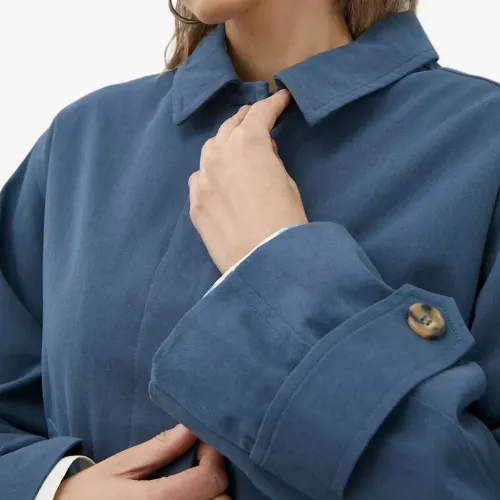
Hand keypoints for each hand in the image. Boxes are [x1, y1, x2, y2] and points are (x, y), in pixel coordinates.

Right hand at [54, 424, 229, 499]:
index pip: (208, 480)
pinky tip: (190, 495)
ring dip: (212, 495)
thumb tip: (190, 427)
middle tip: (202, 461)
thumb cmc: (91, 493)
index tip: (204, 443)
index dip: (214, 457)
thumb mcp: (121, 466)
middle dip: (216, 478)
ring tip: (197, 480)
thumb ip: (159, 448)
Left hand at [189, 89, 307, 273]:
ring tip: (235, 146)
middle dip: (245, 119)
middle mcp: (219, 155)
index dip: (272, 104)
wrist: (263, 262)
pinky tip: (218, 177)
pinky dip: (210, 171)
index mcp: (248, 145)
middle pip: (229, 127)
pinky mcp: (195, 203)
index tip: (280, 99)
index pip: (259, 114)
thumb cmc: (285, 222)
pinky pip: (199, 177)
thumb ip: (270, 161)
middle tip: (256, 118)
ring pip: (209, 149)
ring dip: (224, 142)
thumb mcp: (287, 183)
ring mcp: (202, 179)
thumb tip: (262, 154)